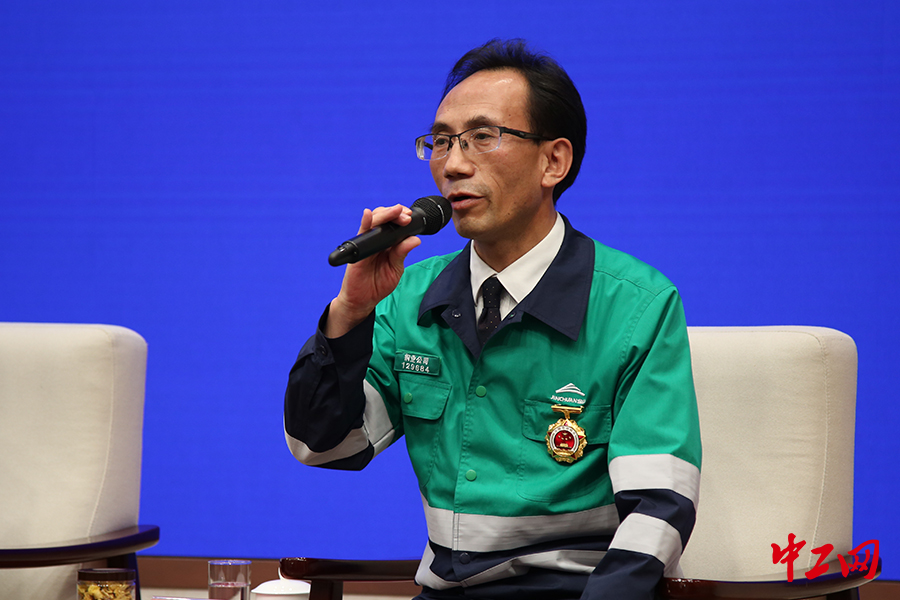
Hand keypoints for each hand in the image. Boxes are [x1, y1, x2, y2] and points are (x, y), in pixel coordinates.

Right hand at [324, 204, 421, 337]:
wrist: (363, 300)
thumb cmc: (378, 284)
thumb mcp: (395, 269)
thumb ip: (402, 254)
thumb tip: (415, 240)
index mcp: (389, 244)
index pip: (395, 224)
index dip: (402, 217)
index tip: (410, 216)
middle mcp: (378, 240)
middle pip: (385, 218)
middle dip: (396, 213)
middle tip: (405, 216)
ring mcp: (367, 243)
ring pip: (374, 221)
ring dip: (386, 214)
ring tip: (397, 211)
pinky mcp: (358, 249)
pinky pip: (361, 233)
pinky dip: (365, 222)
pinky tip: (368, 214)